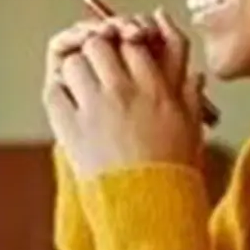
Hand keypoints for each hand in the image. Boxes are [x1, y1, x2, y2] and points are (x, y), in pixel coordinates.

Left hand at [41, 9, 206, 178]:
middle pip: (99, 44)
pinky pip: (54, 92)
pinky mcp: (71, 128)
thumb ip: (191, 94)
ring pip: (74, 63)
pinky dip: (57, 92)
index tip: (122, 55)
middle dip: (96, 50)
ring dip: (75, 69)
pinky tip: (67, 102)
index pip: (133, 42)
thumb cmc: (173, 172)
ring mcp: (95, 108)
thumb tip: (195, 74)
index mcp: (155, 89)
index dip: (124, 44)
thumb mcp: (192, 128)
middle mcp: (124, 92)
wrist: (148, 207)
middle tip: (96, 66)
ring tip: (81, 85)